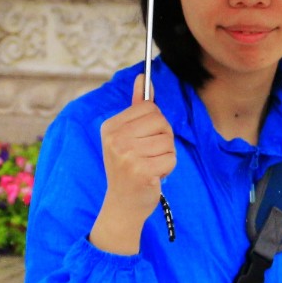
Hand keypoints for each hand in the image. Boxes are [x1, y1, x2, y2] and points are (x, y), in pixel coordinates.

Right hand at [90, 73, 174, 253]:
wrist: (123, 205)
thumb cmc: (128, 167)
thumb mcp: (128, 136)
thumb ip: (138, 107)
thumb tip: (144, 77)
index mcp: (110, 127)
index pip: (150, 108)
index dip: (155, 125)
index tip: (143, 140)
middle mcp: (115, 140)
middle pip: (161, 122)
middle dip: (163, 139)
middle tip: (147, 155)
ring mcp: (127, 156)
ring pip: (168, 141)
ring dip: (165, 155)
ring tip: (150, 166)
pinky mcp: (141, 172)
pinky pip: (171, 158)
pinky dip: (168, 167)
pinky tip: (153, 176)